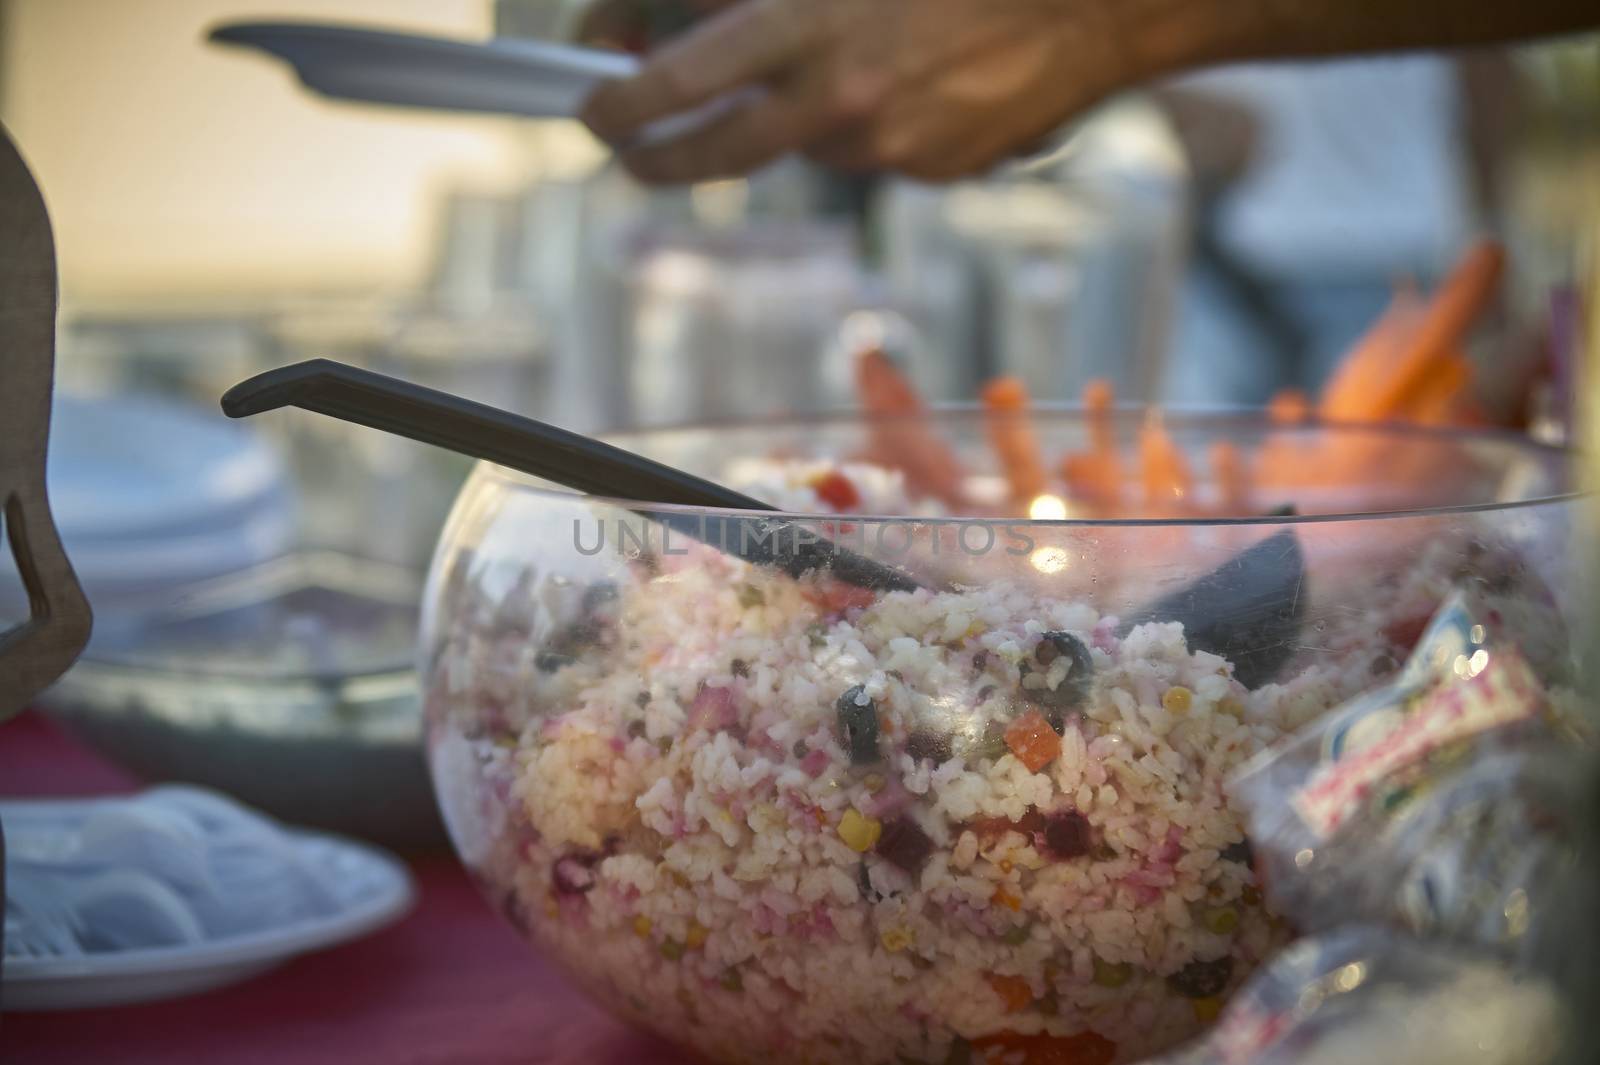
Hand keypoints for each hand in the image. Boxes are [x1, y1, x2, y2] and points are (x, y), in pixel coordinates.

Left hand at [579, 0, 1141, 183]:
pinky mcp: (932, 171)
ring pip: (807, 141)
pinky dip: (872, 117)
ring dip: (801, 108)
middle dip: (659, 157)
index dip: (620, 100)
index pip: (679, 81)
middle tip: (631, 149)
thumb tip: (667, 21)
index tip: (592, 103)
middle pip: (717, 154)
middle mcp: (841, 97)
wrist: (1098, 1)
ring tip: (865, 46)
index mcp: (810, 21)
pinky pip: (872, 150)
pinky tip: (918, 70)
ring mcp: (890, 145)